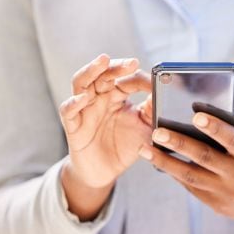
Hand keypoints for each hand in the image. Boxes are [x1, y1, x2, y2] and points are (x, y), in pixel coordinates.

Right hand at [59, 54, 151, 188]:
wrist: (105, 172)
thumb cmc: (125, 146)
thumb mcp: (146, 127)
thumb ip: (154, 109)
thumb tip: (165, 90)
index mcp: (117, 96)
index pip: (125, 78)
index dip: (137, 77)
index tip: (155, 77)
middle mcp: (99, 98)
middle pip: (103, 74)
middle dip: (116, 66)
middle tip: (131, 62)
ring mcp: (84, 109)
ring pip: (81, 83)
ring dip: (91, 71)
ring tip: (103, 61)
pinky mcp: (73, 126)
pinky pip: (68, 110)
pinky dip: (73, 103)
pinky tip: (82, 98)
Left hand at [138, 113, 233, 220]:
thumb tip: (208, 109)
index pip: (233, 140)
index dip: (215, 128)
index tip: (196, 115)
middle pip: (205, 157)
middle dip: (180, 143)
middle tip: (158, 131)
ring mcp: (224, 191)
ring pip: (190, 175)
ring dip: (165, 161)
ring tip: (145, 148)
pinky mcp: (212, 202)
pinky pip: (188, 184)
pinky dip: (171, 170)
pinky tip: (156, 159)